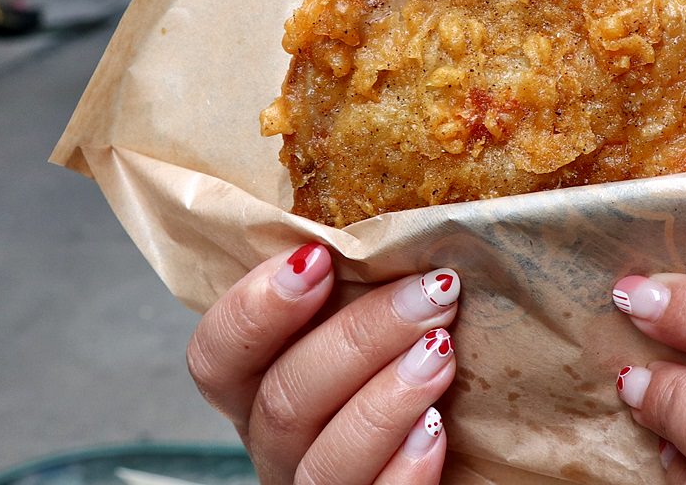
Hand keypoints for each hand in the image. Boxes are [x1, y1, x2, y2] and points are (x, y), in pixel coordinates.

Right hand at [187, 243, 459, 483]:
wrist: (470, 454)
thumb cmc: (424, 368)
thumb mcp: (386, 324)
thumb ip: (371, 285)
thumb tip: (405, 224)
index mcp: (266, 388)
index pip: (215, 356)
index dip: (252, 309)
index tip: (318, 258)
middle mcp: (281, 445)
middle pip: (283, 399)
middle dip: (359, 336)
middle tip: (432, 293)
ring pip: (324, 461)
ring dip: (384, 399)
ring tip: (441, 353)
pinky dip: (404, 471)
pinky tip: (436, 430)